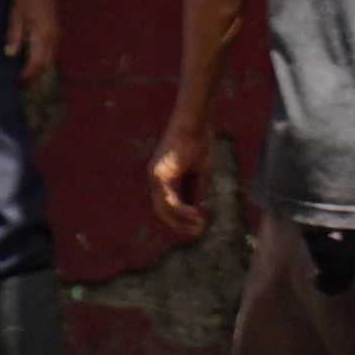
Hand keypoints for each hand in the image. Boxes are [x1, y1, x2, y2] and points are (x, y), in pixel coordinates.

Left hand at [5, 0, 63, 86]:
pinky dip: (43, 60)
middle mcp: (53, 38)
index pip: (36, 63)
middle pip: (46, 65)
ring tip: (26, 76)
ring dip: (39, 69)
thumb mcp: (16, 14)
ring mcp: (57, 34)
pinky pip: (51, 51)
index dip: (27, 76)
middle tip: (21, 85)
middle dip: (35, 76)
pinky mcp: (56, 30)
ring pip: (50, 59)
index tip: (17, 84)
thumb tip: (10, 55)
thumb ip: (14, 35)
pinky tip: (32, 59)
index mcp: (43, 36)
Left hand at [144, 125, 215, 241]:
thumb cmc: (198, 141)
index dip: (183, 216)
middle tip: (197, 231)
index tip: (199, 223)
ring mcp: (155, 177)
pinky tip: (196, 215)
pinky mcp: (160, 176)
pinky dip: (182, 210)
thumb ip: (196, 189)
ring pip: (163, 209)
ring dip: (180, 221)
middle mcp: (155, 179)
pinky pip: (169, 200)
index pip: (169, 204)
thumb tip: (196, 208)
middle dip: (179, 224)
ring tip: (198, 227)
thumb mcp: (200, 171)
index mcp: (164, 177)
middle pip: (162, 210)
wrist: (193, 122)